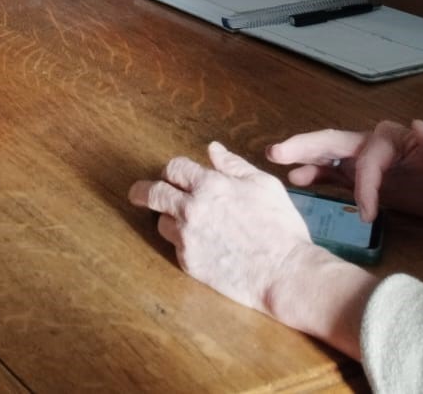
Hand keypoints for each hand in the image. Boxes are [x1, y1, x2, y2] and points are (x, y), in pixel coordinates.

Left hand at [129, 141, 318, 315]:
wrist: (285, 273)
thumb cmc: (280, 227)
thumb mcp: (263, 185)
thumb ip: (234, 165)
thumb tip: (213, 149)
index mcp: (210, 185)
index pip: (174, 168)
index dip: (173, 170)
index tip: (171, 175)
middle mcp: (192, 209)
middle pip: (153, 192)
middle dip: (143, 190)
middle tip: (138, 193)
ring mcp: (188, 238)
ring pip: (161, 221)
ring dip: (168, 217)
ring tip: (182, 221)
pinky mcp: (189, 263)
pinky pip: (175, 246)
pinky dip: (182, 241)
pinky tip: (200, 243)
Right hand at [269, 120, 422, 221]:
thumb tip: (420, 125)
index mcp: (392, 138)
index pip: (369, 157)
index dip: (365, 183)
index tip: (368, 214)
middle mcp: (371, 144)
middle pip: (333, 141)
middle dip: (305, 146)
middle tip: (277, 152)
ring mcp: (363, 159)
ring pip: (327, 155)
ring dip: (302, 157)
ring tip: (277, 161)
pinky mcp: (361, 176)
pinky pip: (333, 173)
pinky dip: (315, 175)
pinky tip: (296, 179)